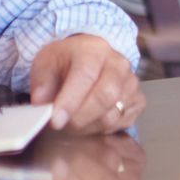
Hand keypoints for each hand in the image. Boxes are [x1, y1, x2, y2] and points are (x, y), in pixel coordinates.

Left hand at [29, 34, 143, 133]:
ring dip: (88, 126)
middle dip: (80, 118)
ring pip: (113, 115)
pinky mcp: (138, 101)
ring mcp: (131, 83)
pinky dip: (102, 129)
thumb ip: (42, 82)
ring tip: (73, 121)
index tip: (56, 120)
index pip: (85, 76)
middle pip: (105, 97)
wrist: (90, 56)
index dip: (70, 101)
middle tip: (62, 124)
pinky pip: (121, 123)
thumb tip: (41, 103)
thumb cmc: (68, 61)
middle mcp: (118, 65)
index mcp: (94, 50)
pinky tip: (90, 120)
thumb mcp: (46, 62)